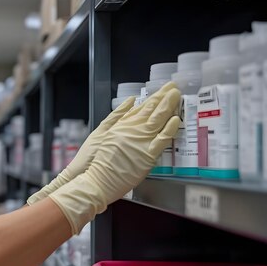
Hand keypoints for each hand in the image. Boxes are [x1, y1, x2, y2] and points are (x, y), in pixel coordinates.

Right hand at [48, 82, 180, 233]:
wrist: (89, 180)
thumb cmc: (89, 163)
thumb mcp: (99, 136)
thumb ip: (114, 120)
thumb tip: (128, 104)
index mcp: (116, 127)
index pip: (137, 109)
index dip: (149, 99)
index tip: (159, 90)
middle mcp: (128, 131)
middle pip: (148, 110)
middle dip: (161, 97)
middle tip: (173, 85)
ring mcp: (137, 142)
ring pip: (156, 119)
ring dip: (167, 105)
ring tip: (176, 94)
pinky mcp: (145, 156)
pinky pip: (161, 139)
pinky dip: (169, 128)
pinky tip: (176, 119)